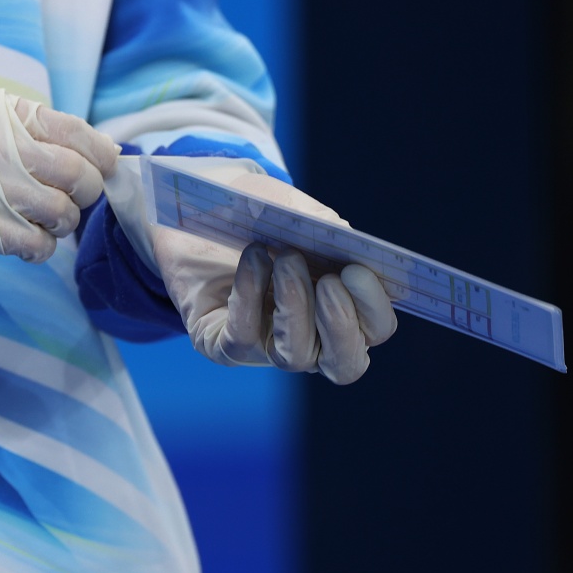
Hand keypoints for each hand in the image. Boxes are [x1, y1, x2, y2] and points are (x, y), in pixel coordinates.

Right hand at [0, 86, 118, 278]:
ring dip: (62, 225)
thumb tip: (84, 150)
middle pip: (77, 172)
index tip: (106, 169)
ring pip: (61, 211)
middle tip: (75, 203)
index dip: (101, 154)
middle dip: (88, 193)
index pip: (73, 129)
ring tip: (43, 225)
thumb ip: (15, 130)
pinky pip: (36, 244)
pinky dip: (42, 250)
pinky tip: (27, 247)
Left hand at [150, 164, 396, 383]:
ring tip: (287, 258)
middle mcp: (309, 337)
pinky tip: (253, 259)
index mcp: (340, 307)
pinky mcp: (221, 345)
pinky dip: (250, 297)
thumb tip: (345, 242)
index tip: (357, 271)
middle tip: (329, 280)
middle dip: (342, 324)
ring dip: (296, 306)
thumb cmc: (258, 212)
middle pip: (344, 363)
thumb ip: (323, 227)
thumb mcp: (294, 209)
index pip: (374, 330)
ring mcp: (264, 347)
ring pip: (295, 357)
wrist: (198, 209)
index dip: (373, 310)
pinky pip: (242, 338)